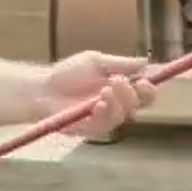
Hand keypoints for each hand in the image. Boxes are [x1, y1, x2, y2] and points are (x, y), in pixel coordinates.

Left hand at [35, 51, 155, 137]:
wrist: (42, 88)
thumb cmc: (67, 73)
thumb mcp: (95, 61)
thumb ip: (120, 63)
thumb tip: (146, 61)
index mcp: (121, 89)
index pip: (144, 94)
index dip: (149, 89)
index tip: (144, 81)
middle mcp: (116, 105)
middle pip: (139, 106)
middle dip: (133, 93)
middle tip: (117, 81)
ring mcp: (104, 118)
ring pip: (124, 115)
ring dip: (118, 101)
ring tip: (104, 90)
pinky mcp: (91, 130)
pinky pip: (106, 125)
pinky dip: (106, 113)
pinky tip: (98, 105)